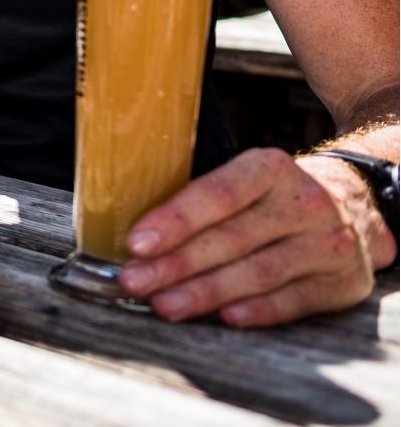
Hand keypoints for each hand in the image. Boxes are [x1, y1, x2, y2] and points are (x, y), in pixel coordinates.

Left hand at [118, 147, 396, 325]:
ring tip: (165, 304)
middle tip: (135, 281)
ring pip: (258, 273)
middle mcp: (303, 203)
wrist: (353, 208)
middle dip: (176, 264)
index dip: (174, 221)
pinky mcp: (341, 282)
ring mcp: (326, 243)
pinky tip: (224, 318)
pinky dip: (257, 311)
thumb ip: (199, 199)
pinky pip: (293, 300)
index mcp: (269, 169)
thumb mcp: (244, 180)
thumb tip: (133, 237)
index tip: (136, 244)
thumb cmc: (272, 198)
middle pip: (231, 239)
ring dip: (206, 293)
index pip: (217, 195)